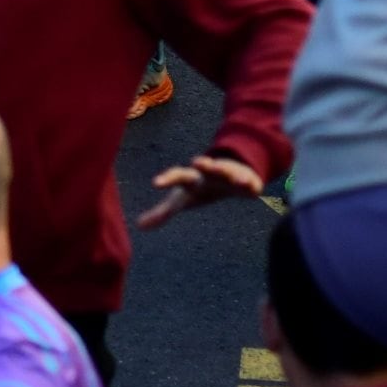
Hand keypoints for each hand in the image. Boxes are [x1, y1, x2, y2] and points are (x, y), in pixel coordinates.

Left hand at [132, 150, 264, 231]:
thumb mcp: (182, 201)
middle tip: (197, 161)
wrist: (229, 173)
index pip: (177, 176)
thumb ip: (162, 212)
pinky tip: (248, 186)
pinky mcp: (245, 179)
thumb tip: (138, 226)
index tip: (155, 183)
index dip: (167, 179)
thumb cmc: (200, 189)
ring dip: (224, 169)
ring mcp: (227, 174)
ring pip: (226, 170)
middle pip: (203, 167)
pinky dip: (247, 182)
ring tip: (225, 173)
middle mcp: (209, 173)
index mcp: (191, 179)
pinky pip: (248, 181)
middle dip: (202, 163)